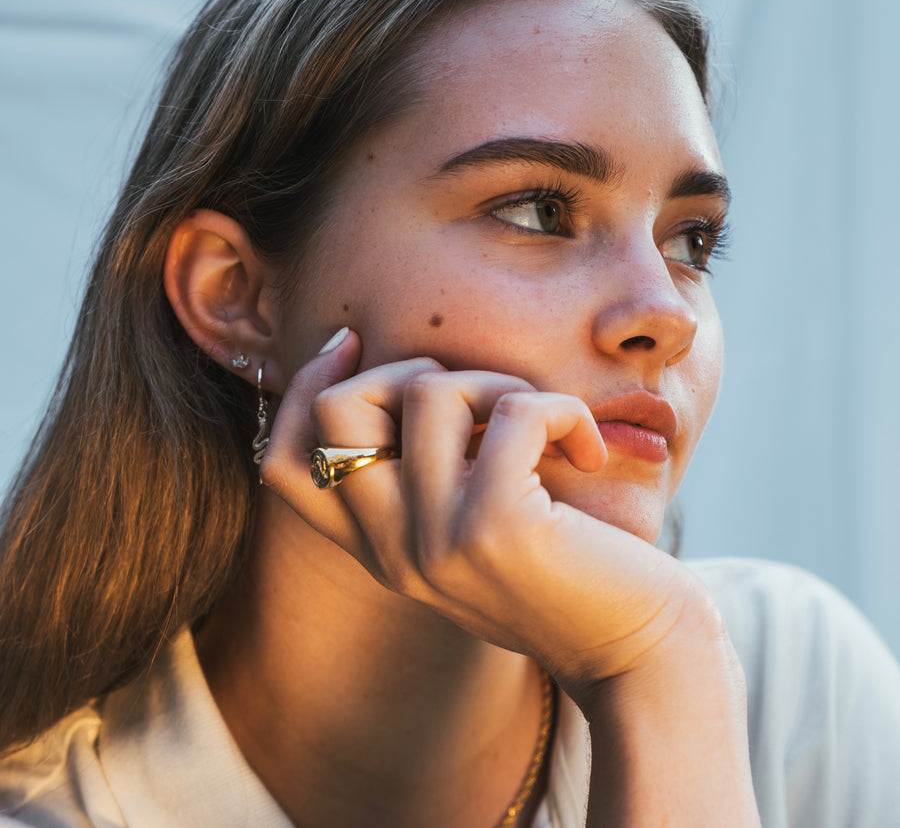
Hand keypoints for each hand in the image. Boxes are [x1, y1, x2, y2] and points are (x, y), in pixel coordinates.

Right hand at [260, 330, 715, 707]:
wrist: (640, 653)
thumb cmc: (569, 575)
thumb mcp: (474, 530)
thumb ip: (428, 476)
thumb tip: (412, 375)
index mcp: (382, 551)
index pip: (285, 464)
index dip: (304, 390)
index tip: (356, 345)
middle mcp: (394, 551)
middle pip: (337, 412)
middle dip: (407, 368)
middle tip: (477, 394)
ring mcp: (438, 540)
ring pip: (429, 392)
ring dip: (499, 383)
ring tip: (545, 423)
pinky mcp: (497, 526)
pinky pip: (513, 410)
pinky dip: (561, 409)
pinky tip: (587, 447)